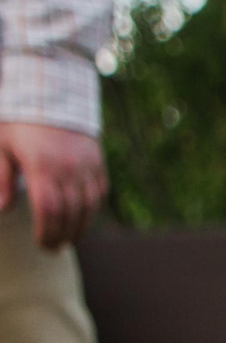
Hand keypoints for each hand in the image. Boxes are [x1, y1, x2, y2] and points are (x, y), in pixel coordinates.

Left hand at [0, 122, 107, 249]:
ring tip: (68, 240)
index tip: (41, 243)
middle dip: (61, 236)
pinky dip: (91, 212)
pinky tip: (81, 220)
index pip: (48, 209)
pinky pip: (98, 195)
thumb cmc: (20, 121)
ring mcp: (87, 167)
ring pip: (88, 209)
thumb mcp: (2, 145)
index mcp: (42, 165)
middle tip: (52, 248)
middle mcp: (68, 168)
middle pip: (70, 214)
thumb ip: (1, 178)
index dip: (46, 231)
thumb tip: (2, 209)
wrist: (52, 94)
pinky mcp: (98, 165)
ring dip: (79, 229)